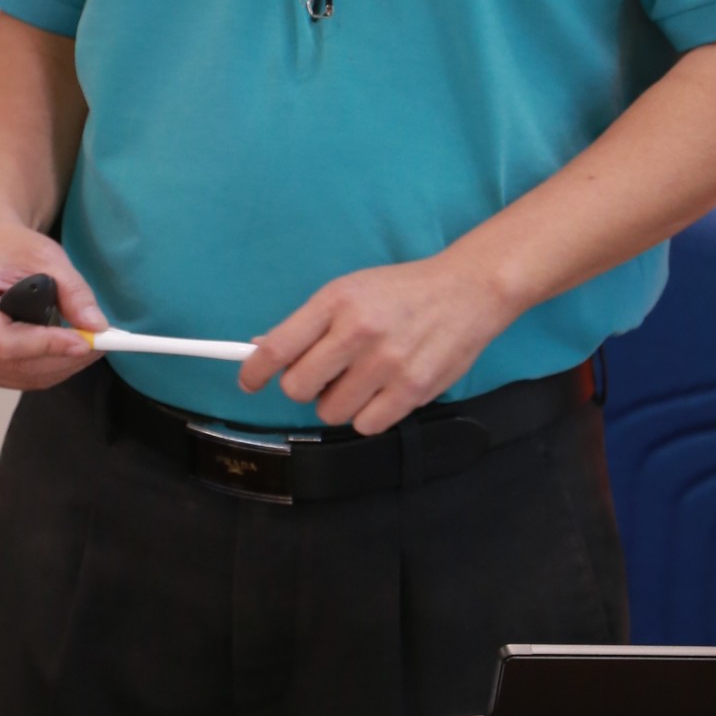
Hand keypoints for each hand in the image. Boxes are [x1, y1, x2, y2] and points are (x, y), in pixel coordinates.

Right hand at [0, 224, 105, 391]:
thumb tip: (96, 326)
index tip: (84, 341)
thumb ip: (72, 292)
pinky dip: (47, 369)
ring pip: (18, 376)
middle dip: (62, 358)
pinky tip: (68, 352)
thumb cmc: (8, 248)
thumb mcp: (45, 256)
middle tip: (101, 345)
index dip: (46, 346)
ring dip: (59, 366)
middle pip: (13, 364)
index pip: (4, 342)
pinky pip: (15, 377)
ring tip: (90, 346)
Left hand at [237, 250, 514, 434]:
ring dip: (338, 402)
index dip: (254, 372)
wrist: (467, 290)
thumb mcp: (350, 290)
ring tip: (360, 379)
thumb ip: (309, 323)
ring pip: (331, 412)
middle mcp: (359, 331)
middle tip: (322, 375)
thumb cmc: (402, 292)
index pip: (278, 347)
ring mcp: (387, 363)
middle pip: (298, 388)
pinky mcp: (413, 390)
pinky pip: (366, 425)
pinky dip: (368, 415)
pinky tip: (382, 391)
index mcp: (336, 301)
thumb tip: (262, 350)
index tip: (248, 382)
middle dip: (304, 386)